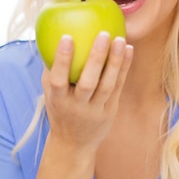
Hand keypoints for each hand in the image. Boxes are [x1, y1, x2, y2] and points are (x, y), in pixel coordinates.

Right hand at [41, 32, 132, 151]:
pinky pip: (118, 87)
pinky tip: (128, 50)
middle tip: (103, 34)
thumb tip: (50, 36)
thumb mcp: (49, 93)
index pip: (58, 79)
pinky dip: (124, 68)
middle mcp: (77, 106)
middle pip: (88, 83)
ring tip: (120, 40)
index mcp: (58, 100)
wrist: (73, 144)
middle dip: (96, 58)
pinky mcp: (110, 111)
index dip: (62, 59)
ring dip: (115, 62)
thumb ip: (50, 68)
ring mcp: (95, 110)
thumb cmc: (59, 109)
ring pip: (107, 85)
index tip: (67, 37)